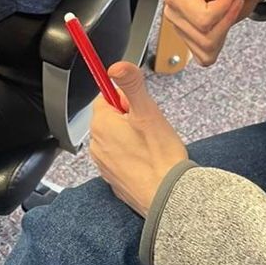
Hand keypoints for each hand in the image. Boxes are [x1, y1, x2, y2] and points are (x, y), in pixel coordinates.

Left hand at [89, 62, 188, 216]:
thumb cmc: (160, 157)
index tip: (141, 109)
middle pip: (113, 118)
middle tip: (151, 129)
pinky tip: (150, 162)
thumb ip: (131, 85)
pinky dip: (135, 158)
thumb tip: (116, 66)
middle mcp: (97, 145)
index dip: (128, 100)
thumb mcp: (148, 112)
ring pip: (119, 139)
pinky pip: (122, 159)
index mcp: (101, 125)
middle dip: (132, 119)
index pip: (106, 97)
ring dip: (134, 138)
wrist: (169, 198)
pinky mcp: (114, 180)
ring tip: (153, 147)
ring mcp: (104, 165)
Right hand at [163, 0, 265, 66]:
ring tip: (226, 11)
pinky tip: (221, 26)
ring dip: (225, 30)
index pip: (201, 19)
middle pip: (204, 35)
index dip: (222, 9)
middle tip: (229, 0)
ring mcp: (181, 31)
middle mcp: (173, 13)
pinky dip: (220, 43)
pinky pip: (206, 57)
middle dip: (225, 19)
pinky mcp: (192, 44)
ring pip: (207, 48)